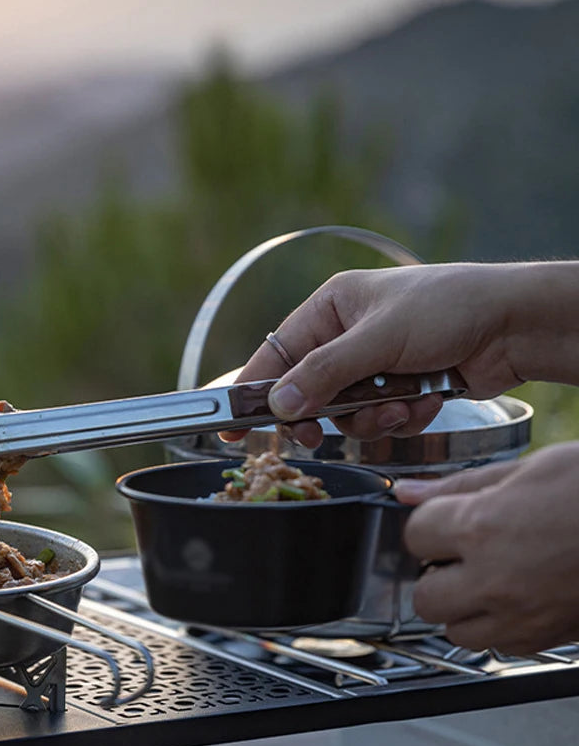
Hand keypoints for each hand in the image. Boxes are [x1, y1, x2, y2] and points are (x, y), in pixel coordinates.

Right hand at [224, 261, 578, 448]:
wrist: (515, 325)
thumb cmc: (447, 308)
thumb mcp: (378, 337)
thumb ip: (324, 373)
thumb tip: (278, 404)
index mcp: (331, 309)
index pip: (275, 355)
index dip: (252, 392)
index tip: (231, 428)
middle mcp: (346, 336)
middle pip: (308, 393)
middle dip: (326, 414)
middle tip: (318, 436)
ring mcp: (373, 365)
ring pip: (346, 414)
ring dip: (373, 418)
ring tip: (402, 402)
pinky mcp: (399, 388)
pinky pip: (379, 419)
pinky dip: (401, 416)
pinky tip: (425, 398)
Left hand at [396, 443, 578, 653]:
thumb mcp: (534, 468)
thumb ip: (463, 486)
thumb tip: (410, 493)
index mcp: (484, 527)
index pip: (415, 535)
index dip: (430, 524)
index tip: (446, 519)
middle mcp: (497, 579)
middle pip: (424, 596)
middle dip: (437, 573)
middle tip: (461, 553)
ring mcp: (525, 615)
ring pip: (457, 632)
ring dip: (463, 607)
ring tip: (491, 577)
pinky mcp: (554, 637)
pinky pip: (503, 646)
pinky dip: (502, 626)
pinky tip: (522, 595)